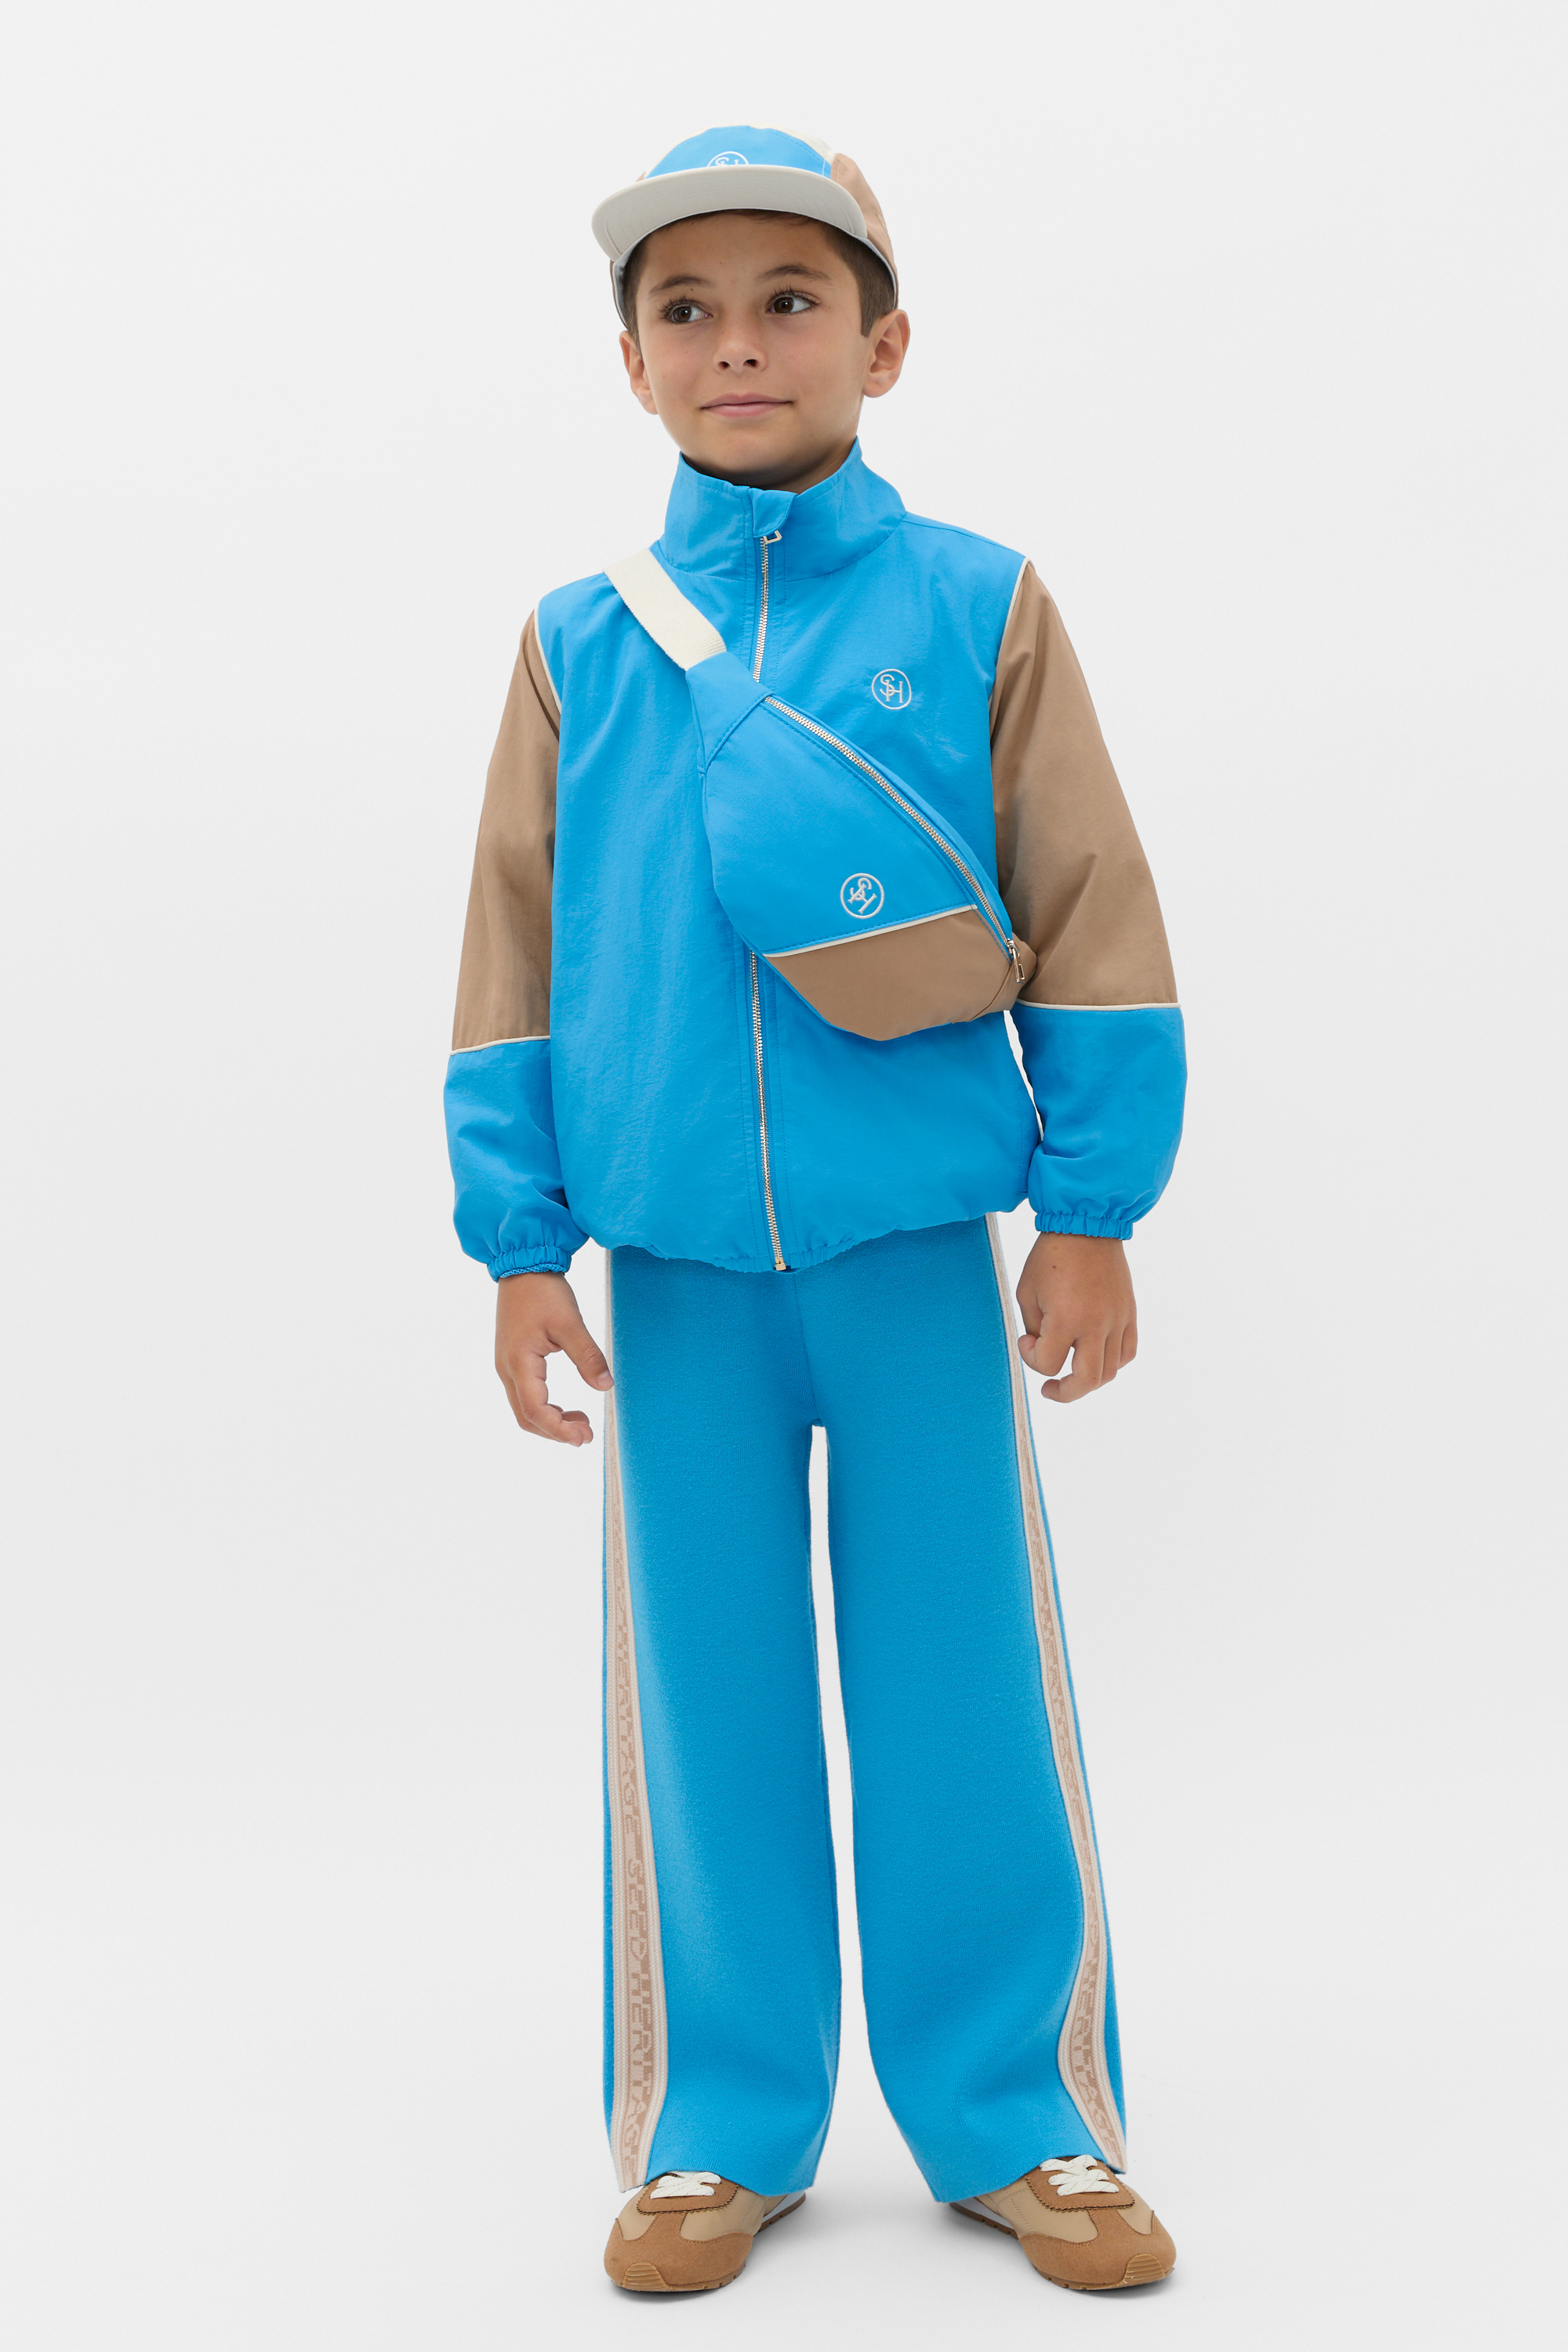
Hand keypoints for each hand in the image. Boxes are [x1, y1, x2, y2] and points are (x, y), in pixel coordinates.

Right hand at [494, 1271, 612, 1445]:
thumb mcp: (570, 1323)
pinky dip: (545, 1408)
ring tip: (582, 1422)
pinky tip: (566, 1407)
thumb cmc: (544, 1292)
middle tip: (587, 1435)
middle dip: (555, 1432)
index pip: (535, 1411)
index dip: (558, 1430)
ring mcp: (506, 1366)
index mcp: (519, 1362)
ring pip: (524, 1409)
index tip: (583, 1438)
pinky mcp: (512, 1360)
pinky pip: (524, 1396)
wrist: (522, 1267)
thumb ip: (588, 1356)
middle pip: (526, 1418)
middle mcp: (507, 1369)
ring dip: (551, 1422)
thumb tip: (606, 1387)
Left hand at [1016, 1232, 1136, 1403]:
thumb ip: (1035, 1327)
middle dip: (1064, 1393)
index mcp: (1066, 1318)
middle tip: (1050, 1390)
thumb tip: (1045, 1348)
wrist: (1087, 1226)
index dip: (1031, 1358)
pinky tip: (1096, 1357)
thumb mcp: (1027, 1292)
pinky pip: (1127, 1352)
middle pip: (1086, 1381)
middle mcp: (1096, 1324)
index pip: (1048, 1364)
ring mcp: (1117, 1320)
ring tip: (1072, 1373)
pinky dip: (1112, 1363)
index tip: (1026, 1340)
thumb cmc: (1050, 1257)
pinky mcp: (1129, 1314)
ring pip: (1110, 1372)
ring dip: (1088, 1380)